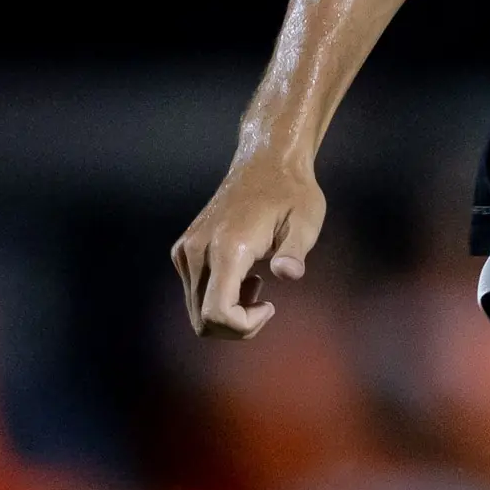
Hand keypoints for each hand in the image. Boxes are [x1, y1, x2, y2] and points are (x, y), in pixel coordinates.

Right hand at [171, 155, 325, 339]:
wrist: (267, 163)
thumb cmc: (293, 193)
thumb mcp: (307, 220)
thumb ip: (296, 251)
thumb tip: (288, 274)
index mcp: (227, 248)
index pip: (216, 313)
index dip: (244, 326)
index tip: (271, 305)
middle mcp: (196, 252)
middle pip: (202, 321)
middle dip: (237, 325)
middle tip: (267, 301)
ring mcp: (185, 251)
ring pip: (196, 311)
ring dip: (229, 311)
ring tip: (257, 282)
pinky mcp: (183, 251)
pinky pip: (195, 294)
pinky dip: (219, 298)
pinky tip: (245, 275)